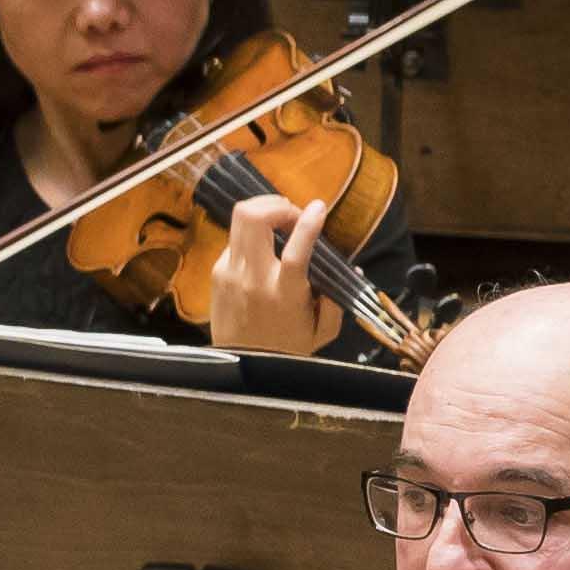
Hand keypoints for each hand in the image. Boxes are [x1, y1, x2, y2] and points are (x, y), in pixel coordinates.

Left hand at [200, 190, 338, 355]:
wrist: (242, 365)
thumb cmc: (287, 347)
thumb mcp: (321, 330)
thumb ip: (337, 299)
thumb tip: (352, 267)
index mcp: (284, 295)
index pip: (295, 252)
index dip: (307, 224)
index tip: (319, 207)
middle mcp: (253, 280)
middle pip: (252, 218)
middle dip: (276, 203)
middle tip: (292, 213)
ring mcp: (230, 274)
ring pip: (238, 220)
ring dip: (262, 211)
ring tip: (279, 221)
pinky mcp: (217, 274)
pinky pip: (234, 240)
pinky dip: (251, 235)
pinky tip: (263, 247)